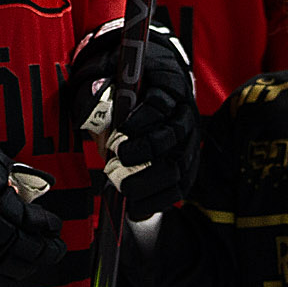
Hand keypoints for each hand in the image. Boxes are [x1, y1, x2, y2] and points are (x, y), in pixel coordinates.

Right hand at [0, 110, 64, 286]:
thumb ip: (12, 179)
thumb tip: (21, 190)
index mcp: (12, 216)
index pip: (44, 229)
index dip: (51, 228)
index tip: (52, 226)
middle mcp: (0, 244)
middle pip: (34, 258)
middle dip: (48, 252)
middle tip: (52, 249)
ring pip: (12, 280)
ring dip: (22, 271)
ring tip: (23, 263)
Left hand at [69, 25, 200, 219]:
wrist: (151, 88)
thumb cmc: (126, 87)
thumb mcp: (107, 79)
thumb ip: (99, 97)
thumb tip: (98, 124)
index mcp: (167, 86)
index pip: (160, 104)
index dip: (140, 122)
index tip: (118, 137)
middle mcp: (185, 112)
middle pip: (173, 136)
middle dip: (143, 155)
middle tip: (115, 165)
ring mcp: (190, 139)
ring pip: (180, 165)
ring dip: (150, 182)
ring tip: (124, 189)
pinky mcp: (189, 162)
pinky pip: (182, 186)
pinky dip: (160, 200)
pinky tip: (138, 207)